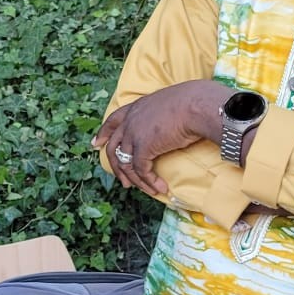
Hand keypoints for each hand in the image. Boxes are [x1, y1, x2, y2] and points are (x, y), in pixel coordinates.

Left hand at [93, 82, 226, 198]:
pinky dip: (149, 182)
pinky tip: (160, 188)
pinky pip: (141, 170)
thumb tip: (169, 128)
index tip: (96, 144)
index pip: (113, 120)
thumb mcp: (170, 105)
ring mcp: (134, 134)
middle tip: (123, 182)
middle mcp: (131, 121)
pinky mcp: (143, 147)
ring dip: (136, 180)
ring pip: (126, 163)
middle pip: (114, 147)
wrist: (197, 106)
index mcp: (137, 107)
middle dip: (116, 167)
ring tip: (148, 190)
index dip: (104, 133)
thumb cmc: (192, 104)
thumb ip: (161, 116)